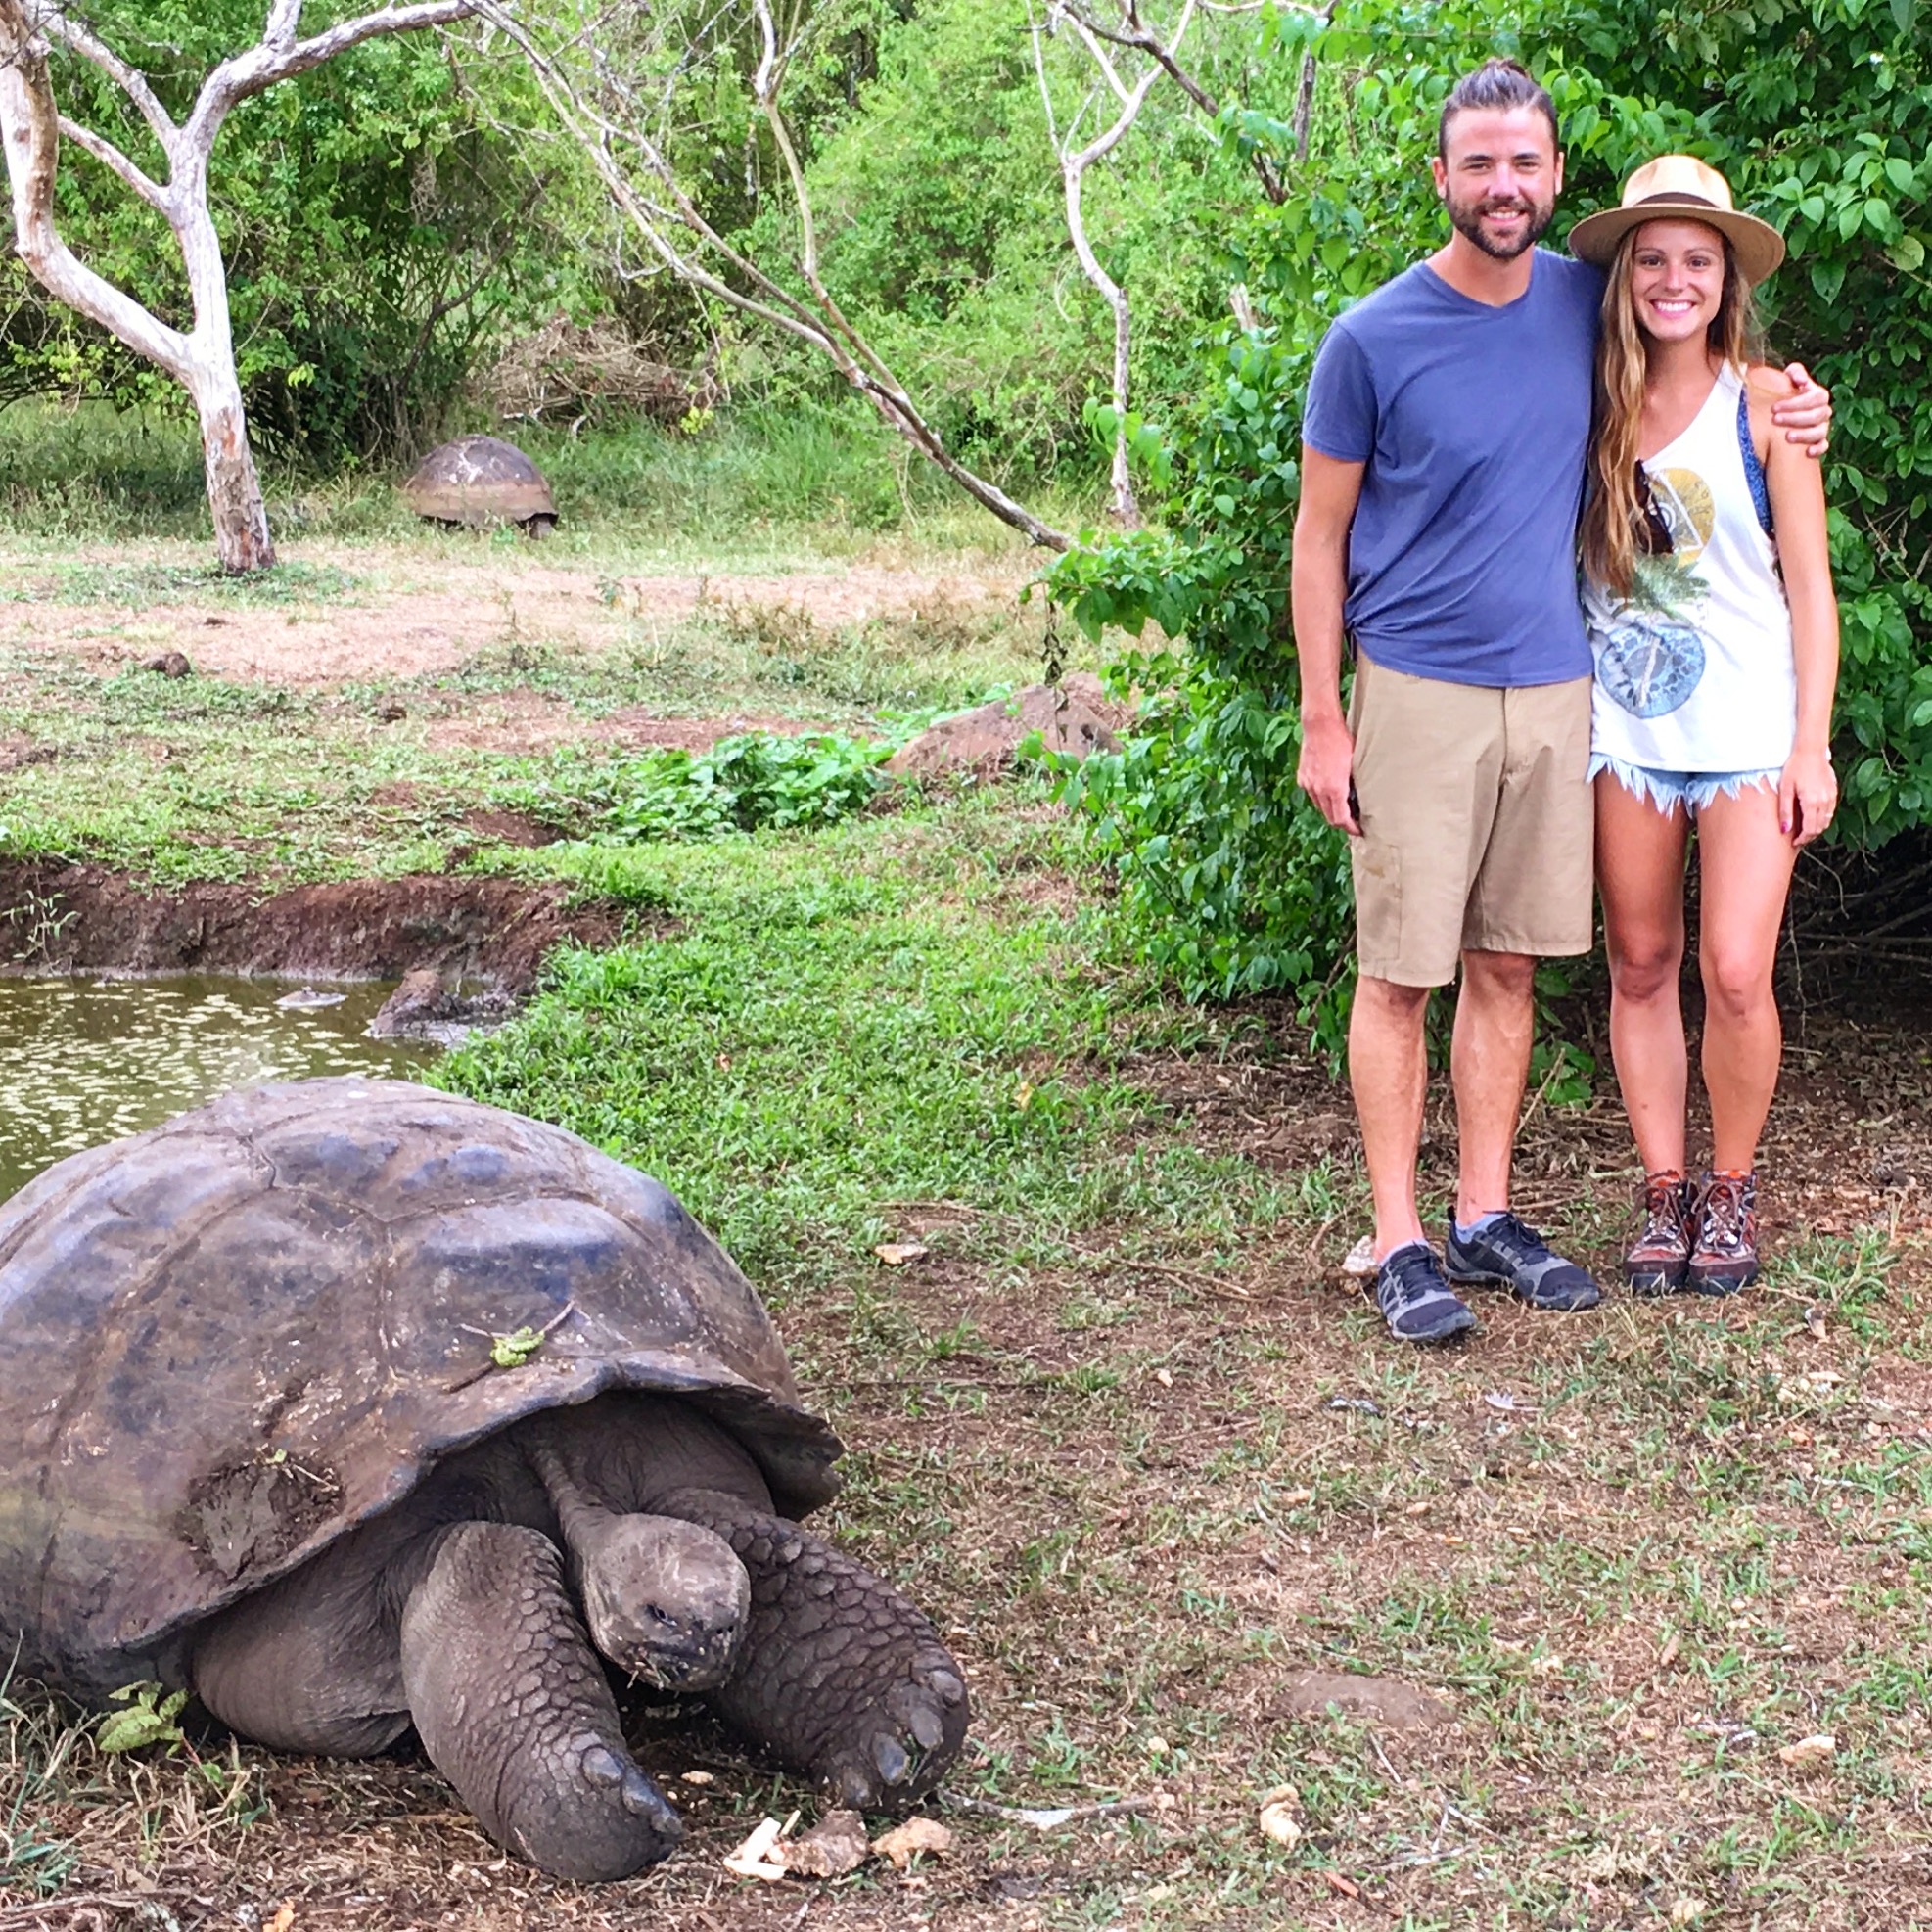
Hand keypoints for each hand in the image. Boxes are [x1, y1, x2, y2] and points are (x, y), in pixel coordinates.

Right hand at [1297, 713, 1360, 833]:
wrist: (1320, 726)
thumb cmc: (1342, 741)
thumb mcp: (1355, 765)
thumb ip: (1354, 786)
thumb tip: (1359, 800)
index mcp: (1335, 789)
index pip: (1341, 820)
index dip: (1350, 828)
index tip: (1358, 830)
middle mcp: (1319, 790)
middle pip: (1329, 817)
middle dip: (1341, 822)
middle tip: (1352, 822)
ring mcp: (1308, 784)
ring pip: (1320, 806)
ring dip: (1330, 809)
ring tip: (1342, 805)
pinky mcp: (1302, 777)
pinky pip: (1312, 794)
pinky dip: (1320, 797)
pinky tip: (1329, 789)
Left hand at [1773, 361, 1830, 458]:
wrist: (1782, 414)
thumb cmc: (1785, 394)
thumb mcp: (1788, 380)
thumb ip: (1794, 373)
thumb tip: (1800, 379)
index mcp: (1818, 396)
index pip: (1816, 397)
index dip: (1796, 402)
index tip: (1774, 408)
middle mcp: (1823, 411)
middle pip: (1817, 415)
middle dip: (1795, 417)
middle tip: (1775, 420)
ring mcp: (1822, 428)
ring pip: (1820, 431)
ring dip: (1805, 434)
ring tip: (1787, 437)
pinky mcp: (1819, 442)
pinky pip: (1824, 446)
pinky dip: (1818, 449)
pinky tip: (1807, 452)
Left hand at [1778, 746, 1836, 845]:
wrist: (1811, 751)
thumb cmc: (1794, 768)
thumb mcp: (1785, 789)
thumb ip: (1785, 811)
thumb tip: (1784, 830)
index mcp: (1811, 802)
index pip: (1810, 829)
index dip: (1802, 839)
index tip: (1794, 842)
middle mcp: (1824, 801)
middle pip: (1819, 827)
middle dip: (1809, 836)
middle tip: (1798, 839)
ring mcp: (1831, 796)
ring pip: (1827, 821)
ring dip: (1817, 828)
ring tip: (1804, 830)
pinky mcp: (1834, 791)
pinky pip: (1830, 811)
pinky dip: (1823, 818)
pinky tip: (1813, 817)